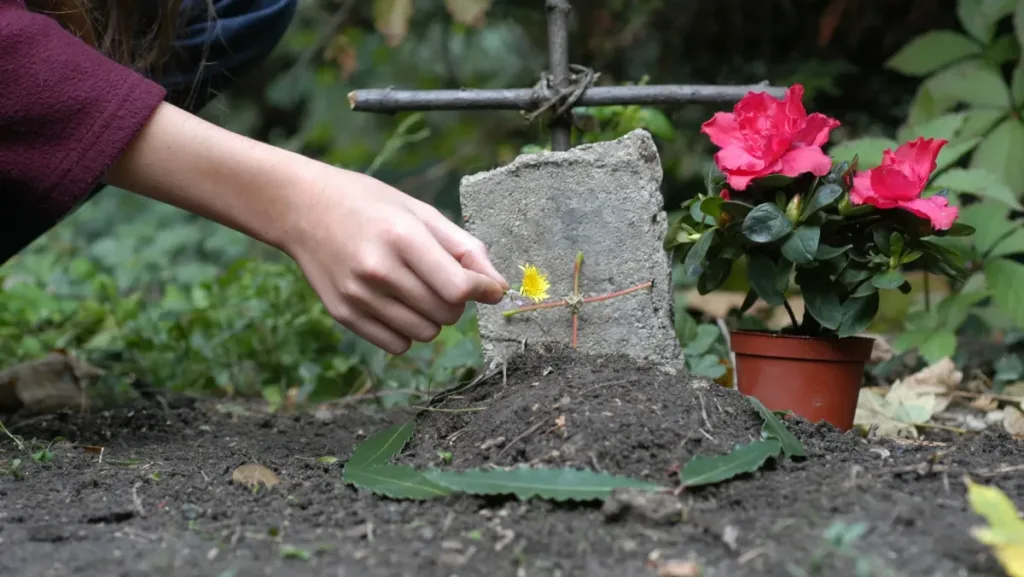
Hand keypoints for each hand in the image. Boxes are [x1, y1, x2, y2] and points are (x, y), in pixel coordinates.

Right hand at [106, 102, 504, 354]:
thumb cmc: (369, 204)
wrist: (301, 208)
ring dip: (434, 317)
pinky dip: (408, 331)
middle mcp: (378, 269)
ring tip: (418, 290)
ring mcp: (358, 295)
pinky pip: (398, 345)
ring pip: (426, 333)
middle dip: (457, 302)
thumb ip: (463, 248)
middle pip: (447, 314)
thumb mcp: (418, 211)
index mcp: (402, 237)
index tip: (489, 287)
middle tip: (443, 280)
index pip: (459, 288)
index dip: (483, 291)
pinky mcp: (344, 314)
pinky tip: (397, 304)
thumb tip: (498, 287)